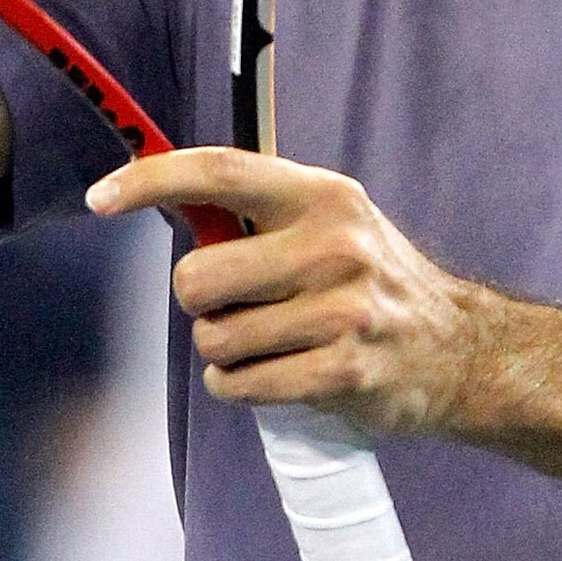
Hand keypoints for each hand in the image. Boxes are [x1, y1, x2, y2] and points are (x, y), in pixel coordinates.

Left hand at [88, 149, 489, 438]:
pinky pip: (240, 385)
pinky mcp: (342, 371)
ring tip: (270, 345)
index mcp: (324, 197)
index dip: (151, 181)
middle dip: (201, 302)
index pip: (221, 172)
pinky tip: (273, 377)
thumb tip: (160, 197)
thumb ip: (259, 214)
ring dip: (225, 352)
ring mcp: (341, 311)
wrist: (460, 351)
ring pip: (215, 339)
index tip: (102, 197)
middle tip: (238, 307)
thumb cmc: (373, 285)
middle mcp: (335, 246)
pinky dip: (238, 388)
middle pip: (198, 277)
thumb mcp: (332, 224)